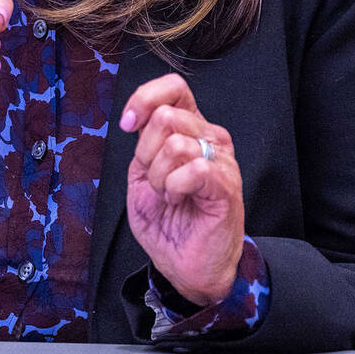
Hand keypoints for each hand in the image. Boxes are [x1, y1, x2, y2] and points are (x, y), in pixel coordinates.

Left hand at [120, 73, 243, 306]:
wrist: (188, 266)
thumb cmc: (169, 223)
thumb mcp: (141, 176)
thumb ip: (142, 143)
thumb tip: (135, 117)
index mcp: (190, 129)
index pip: (175, 87)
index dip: (145, 98)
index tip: (128, 124)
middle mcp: (209, 137)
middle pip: (166, 116)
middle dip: (146, 153)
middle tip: (155, 181)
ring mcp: (221, 160)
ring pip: (175, 143)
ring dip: (159, 176)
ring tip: (168, 194)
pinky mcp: (226, 184)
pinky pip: (193, 168)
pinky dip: (174, 187)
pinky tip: (179, 199)